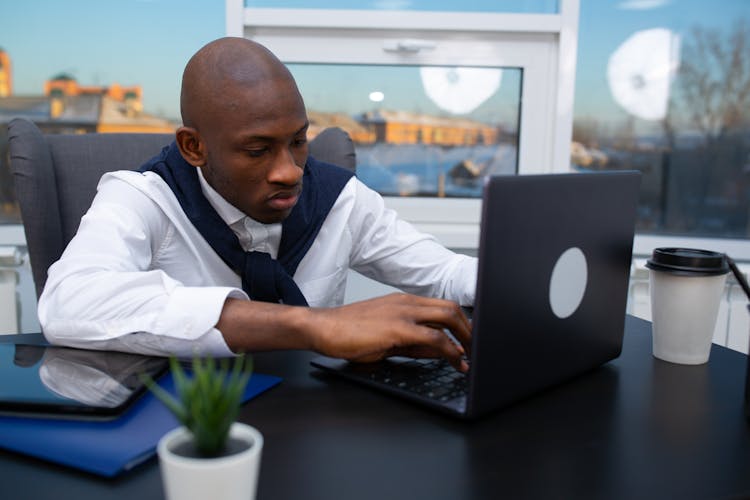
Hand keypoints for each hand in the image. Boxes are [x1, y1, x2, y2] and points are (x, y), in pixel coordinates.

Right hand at [308, 293, 471, 371]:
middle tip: (477, 348)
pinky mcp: (398, 328)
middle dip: (470, 329)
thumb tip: (440, 351)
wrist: (324, 328)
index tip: (470, 339)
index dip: (462, 323)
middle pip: (452, 308)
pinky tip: (455, 362)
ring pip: (448, 317)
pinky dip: (450, 350)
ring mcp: (403, 313)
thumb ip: (415, 343)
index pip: (443, 306)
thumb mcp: (387, 337)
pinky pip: (434, 337)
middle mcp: (407, 303)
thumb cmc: (349, 333)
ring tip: (471, 357)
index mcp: (404, 302)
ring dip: (465, 338)